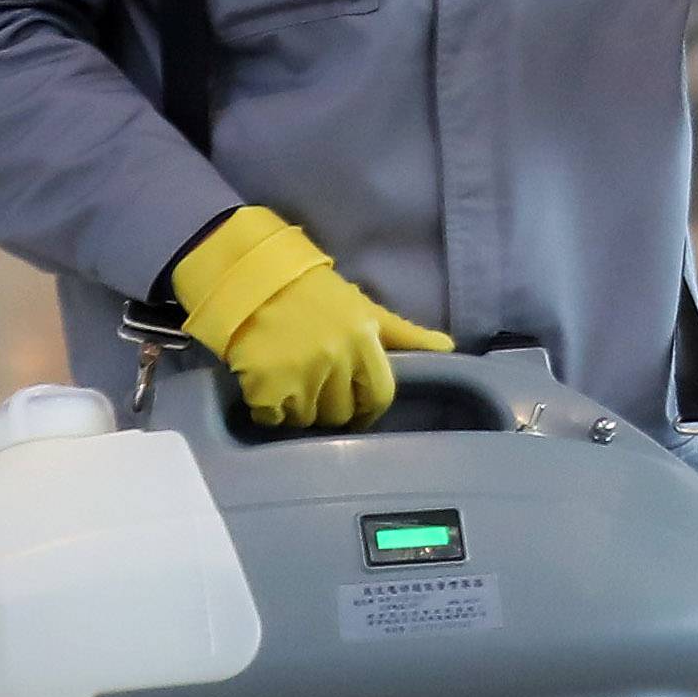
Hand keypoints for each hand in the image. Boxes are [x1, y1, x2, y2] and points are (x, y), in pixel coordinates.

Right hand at [174, 205, 451, 428]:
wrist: (248, 277)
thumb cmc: (310, 292)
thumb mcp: (362, 307)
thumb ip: (402, 333)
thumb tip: (449, 348)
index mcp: (363, 339)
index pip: (379, 395)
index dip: (367, 408)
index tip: (354, 408)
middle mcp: (336, 359)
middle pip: (341, 413)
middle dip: (328, 404)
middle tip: (311, 382)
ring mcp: (301, 374)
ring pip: (307, 419)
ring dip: (296, 407)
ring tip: (286, 378)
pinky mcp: (266, 386)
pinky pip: (272, 418)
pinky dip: (266, 408)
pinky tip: (263, 384)